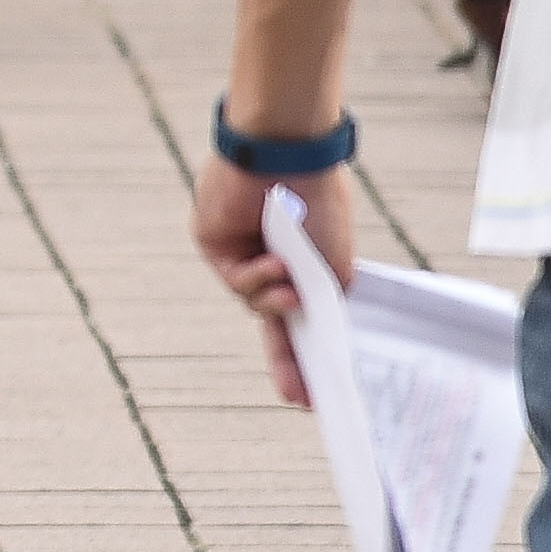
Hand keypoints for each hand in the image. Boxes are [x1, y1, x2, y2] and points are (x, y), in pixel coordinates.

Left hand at [192, 151, 356, 406]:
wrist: (284, 156)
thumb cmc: (318, 201)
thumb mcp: (334, 263)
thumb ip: (326, 301)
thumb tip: (320, 336)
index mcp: (304, 268)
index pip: (305, 321)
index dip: (310, 358)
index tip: (320, 396)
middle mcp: (273, 266)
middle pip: (276, 326)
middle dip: (288, 363)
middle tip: (296, 395)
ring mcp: (244, 256)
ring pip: (256, 305)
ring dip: (275, 302)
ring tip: (290, 284)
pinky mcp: (216, 246)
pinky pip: (237, 283)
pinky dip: (257, 280)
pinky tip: (271, 262)